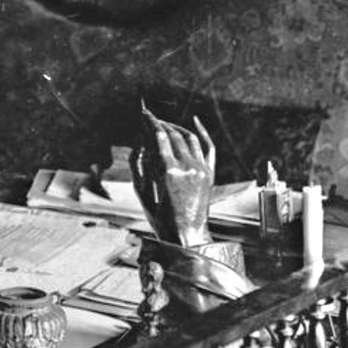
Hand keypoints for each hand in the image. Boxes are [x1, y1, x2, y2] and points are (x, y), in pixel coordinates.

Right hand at [129, 107, 214, 246]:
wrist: (186, 234)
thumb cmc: (160, 217)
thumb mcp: (141, 192)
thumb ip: (138, 165)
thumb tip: (139, 145)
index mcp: (168, 171)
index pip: (160, 137)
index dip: (151, 122)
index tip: (144, 113)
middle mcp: (187, 166)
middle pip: (174, 135)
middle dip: (161, 124)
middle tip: (151, 118)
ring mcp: (201, 169)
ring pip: (190, 138)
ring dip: (177, 127)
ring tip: (166, 124)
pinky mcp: (209, 173)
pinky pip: (208, 147)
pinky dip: (202, 132)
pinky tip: (195, 121)